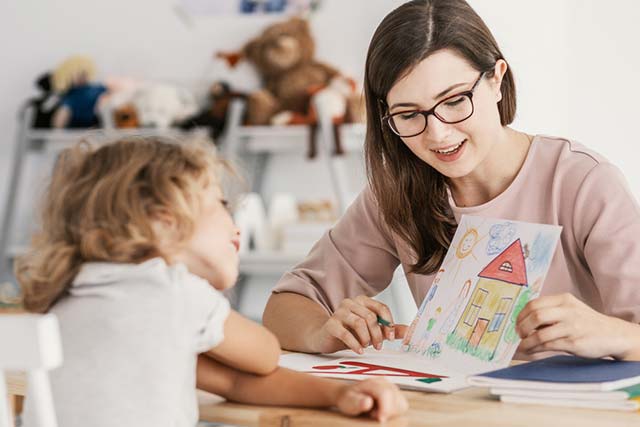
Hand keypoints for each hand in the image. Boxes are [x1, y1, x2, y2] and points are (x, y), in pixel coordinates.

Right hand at [309, 295, 406, 353]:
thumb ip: (389, 330)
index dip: (389, 323)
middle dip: (378, 334)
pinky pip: (346, 333)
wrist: (325, 338)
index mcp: (362, 301)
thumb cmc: (350, 333)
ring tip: (366, 346)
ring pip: (359, 323)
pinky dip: (355, 344)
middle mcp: (350, 303)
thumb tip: (408, 331)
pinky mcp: (330, 324)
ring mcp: (339, 312)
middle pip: (370, 316)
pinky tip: (359, 350)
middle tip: (379, 346)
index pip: (381, 307)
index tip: (391, 337)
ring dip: (367, 338)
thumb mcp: (371, 331)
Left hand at [334, 378, 408, 421]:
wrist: (348, 396)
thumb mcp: (348, 401)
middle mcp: (384, 382)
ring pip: (402, 403)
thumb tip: (367, 402)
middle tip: (373, 414)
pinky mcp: (396, 395)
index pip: (385, 393)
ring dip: (392, 412)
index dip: (385, 408)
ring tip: (377, 412)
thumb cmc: (348, 399)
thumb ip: (357, 402)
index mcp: (373, 382)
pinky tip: (383, 411)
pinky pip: (402, 406)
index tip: (379, 419)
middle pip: (396, 398)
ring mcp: (391, 387)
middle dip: (387, 411)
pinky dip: (395, 412)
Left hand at [516, 293, 636, 358]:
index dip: (521, 315)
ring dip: (526, 342)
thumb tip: (523, 321)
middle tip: (518, 335)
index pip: (534, 304)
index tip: (516, 323)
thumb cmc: (586, 322)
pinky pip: (548, 346)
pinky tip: (532, 350)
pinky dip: (536, 349)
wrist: (613, 334)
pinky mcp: (574, 342)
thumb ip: (550, 311)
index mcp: (564, 300)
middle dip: (522, 327)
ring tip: (523, 346)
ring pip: (539, 334)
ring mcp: (572, 326)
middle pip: (535, 316)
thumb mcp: (570, 309)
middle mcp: (568, 311)